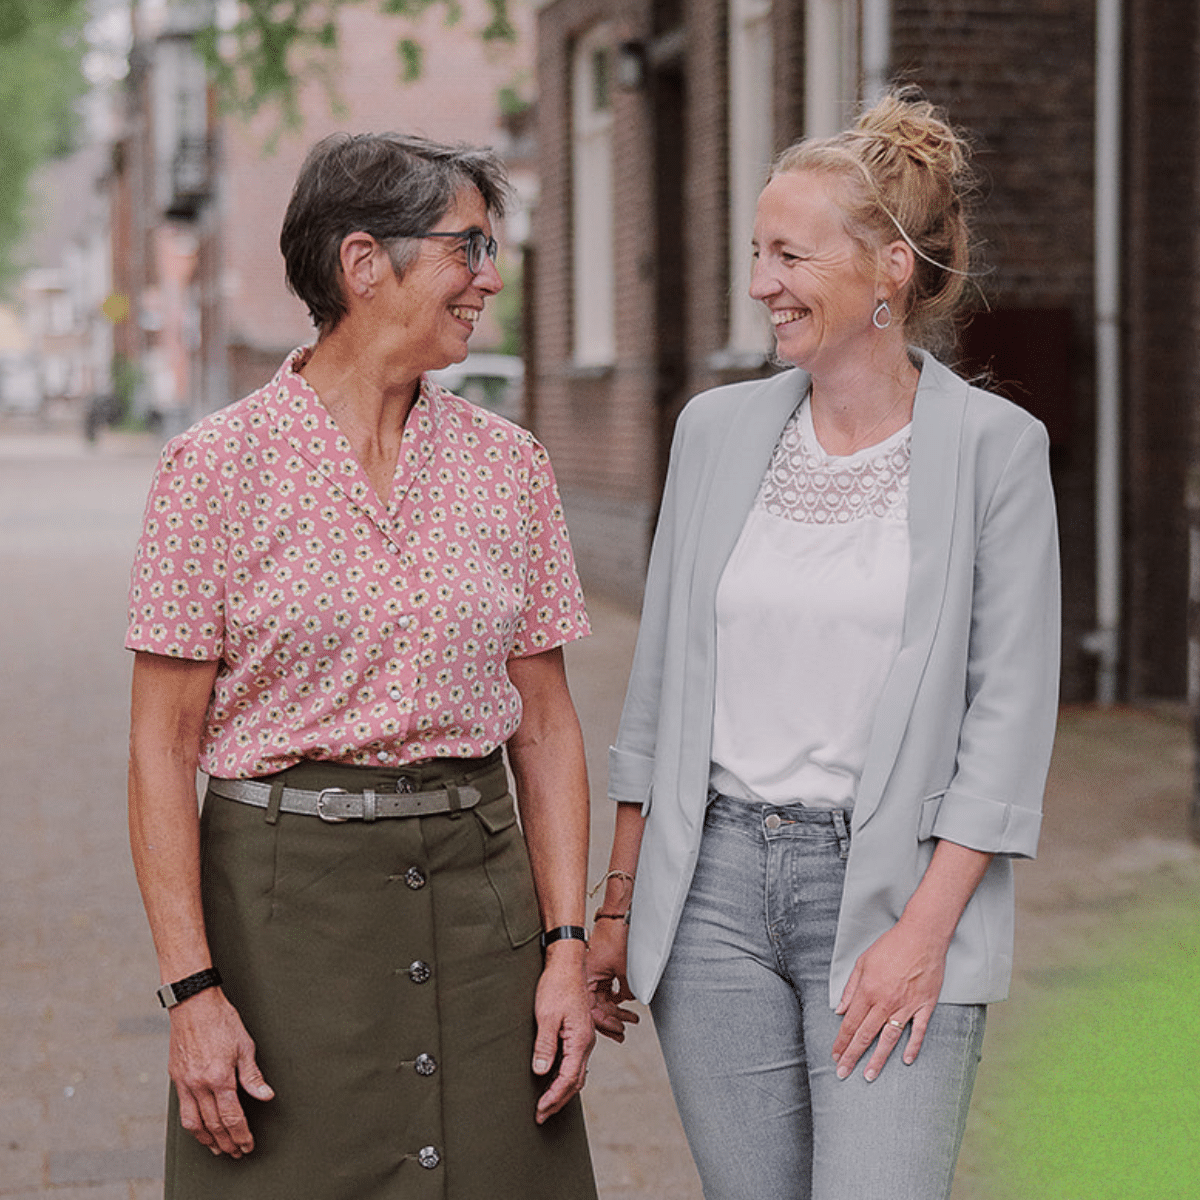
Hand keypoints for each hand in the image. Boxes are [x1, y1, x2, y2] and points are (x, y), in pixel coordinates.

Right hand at [168, 988, 273, 1155]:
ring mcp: (185, 1083)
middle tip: (237, 1152)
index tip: (248, 1144)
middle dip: (227, 1142)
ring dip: (207, 1140)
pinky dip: (193, 1126)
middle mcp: (200, 1084)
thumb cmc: (222, 1020)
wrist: (194, 1004)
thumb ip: (253, 1076)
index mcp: (220, 1077)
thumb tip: (266, 1096)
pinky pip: (183, 1110)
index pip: (232, 1117)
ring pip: (194, 1124)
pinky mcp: (176, 1078)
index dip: (241, 1134)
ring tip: (218, 1149)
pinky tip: (200, 1129)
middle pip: (214, 1124)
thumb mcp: (245, 1045)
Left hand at [531, 942, 595, 1124]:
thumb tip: (541, 1072)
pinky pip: (575, 1062)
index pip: (569, 1078)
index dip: (554, 1097)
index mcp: (580, 1040)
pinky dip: (565, 1076)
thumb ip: (545, 1045)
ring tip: (546, 1103)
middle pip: (576, 1081)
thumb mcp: (546, 1016)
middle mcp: (586, 1042)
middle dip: (558, 1100)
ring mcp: (584, 1037)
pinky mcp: (579, 1033)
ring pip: (577, 1073)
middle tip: (541, 1115)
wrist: (567, 964)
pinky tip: (554, 1079)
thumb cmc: (557, 986)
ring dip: (562, 1090)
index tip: (540, 1109)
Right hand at [586, 919, 639, 1042]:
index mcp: (587, 979)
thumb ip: (627, 991)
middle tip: (623, 1031)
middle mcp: (587, 978)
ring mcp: (593, 974)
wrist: (618, 916)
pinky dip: (614, 999)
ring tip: (627, 1021)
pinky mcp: (600, 970)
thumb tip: (628, 1003)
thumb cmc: (617, 937)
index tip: (618, 1030)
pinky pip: (605, 990)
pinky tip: (623, 1005)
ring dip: (615, 1011)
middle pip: (597, 1007)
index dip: (606, 1023)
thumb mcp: (626, 970)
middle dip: (611, 1020)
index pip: (593, 1010)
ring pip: (603, 1000)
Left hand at [831, 918, 947, 1082]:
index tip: (835, 1056)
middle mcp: (885, 1002)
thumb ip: (851, 988)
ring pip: (889, 1039)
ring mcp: (906, 1006)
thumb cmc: (890, 946)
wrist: (921, 936)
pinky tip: (906, 1060)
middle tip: (843, 1073)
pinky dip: (912, 1046)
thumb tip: (840, 1010)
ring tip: (869, 1075)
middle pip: (866, 1035)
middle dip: (852, 1056)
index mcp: (868, 991)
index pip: (850, 1023)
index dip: (841, 1042)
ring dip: (878, 1059)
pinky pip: (918, 1031)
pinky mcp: (924, 1006)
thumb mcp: (862, 962)